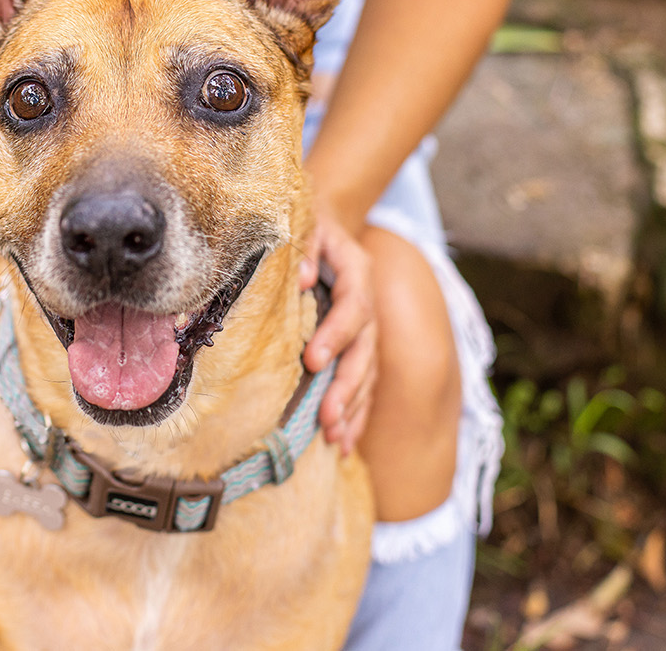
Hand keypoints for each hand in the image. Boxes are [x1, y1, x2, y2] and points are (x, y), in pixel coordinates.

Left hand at [299, 214, 378, 455]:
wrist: (326, 221)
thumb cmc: (307, 224)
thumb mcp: (304, 223)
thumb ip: (304, 247)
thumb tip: (298, 278)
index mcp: (357, 272)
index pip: (353, 307)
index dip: (336, 334)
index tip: (313, 361)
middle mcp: (366, 304)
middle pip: (365, 350)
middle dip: (347, 386)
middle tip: (327, 417)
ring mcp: (366, 328)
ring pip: (367, 373)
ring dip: (354, 408)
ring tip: (335, 439)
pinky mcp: (357, 345)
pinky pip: (362, 382)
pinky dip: (355, 413)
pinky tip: (344, 442)